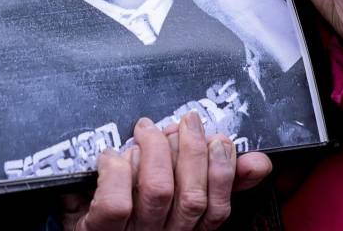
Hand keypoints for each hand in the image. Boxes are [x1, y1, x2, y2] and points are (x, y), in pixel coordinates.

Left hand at [61, 113, 271, 230]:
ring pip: (157, 191)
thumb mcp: (174, 196)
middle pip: (191, 197)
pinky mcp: (97, 230)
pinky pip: (115, 201)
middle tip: (186, 121)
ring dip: (157, 150)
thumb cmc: (127, 206)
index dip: (223, 171)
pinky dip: (117, 170)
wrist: (84, 226)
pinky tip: (112, 155)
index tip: (220, 139)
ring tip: (147, 129)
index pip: (217, 209)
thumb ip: (214, 180)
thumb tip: (258, 161)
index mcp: (183, 230)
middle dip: (193, 151)